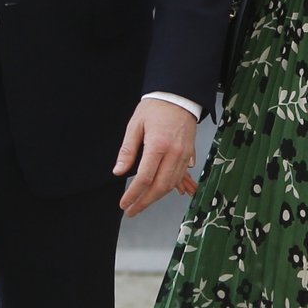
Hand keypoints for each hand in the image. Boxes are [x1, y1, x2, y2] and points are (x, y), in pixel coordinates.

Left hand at [113, 99, 196, 217]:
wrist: (179, 97)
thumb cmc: (156, 108)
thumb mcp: (135, 125)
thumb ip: (127, 150)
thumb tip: (118, 171)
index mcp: (158, 145)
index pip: (145, 178)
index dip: (133, 194)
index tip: (124, 203)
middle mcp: (174, 153)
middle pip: (160, 187)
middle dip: (145, 202)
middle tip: (131, 210)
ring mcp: (184, 155)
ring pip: (171, 184)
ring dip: (157, 197)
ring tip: (142, 202)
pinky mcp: (189, 154)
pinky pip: (179, 176)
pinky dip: (168, 187)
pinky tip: (158, 191)